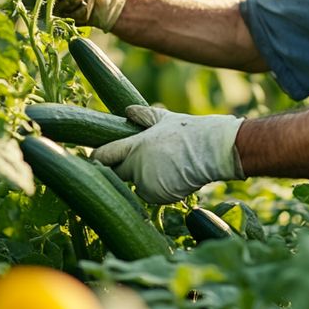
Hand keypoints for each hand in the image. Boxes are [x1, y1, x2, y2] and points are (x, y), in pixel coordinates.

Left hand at [92, 105, 245, 203]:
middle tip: (132, 163)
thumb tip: (127, 111)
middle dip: (120, 170)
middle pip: (116, 174)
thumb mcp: (165, 119)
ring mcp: (148, 184)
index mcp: (135, 146)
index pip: (105, 155)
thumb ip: (144, 116)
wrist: (214, 150)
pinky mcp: (160, 197)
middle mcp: (137, 167)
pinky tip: (172, 179)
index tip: (93, 159)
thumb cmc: (191, 131)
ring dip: (142, 181)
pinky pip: (151, 195)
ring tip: (163, 168)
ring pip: (135, 186)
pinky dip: (157, 190)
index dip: (97, 158)